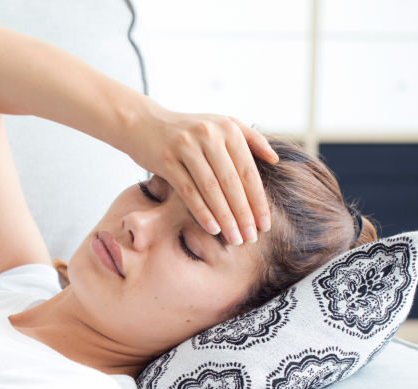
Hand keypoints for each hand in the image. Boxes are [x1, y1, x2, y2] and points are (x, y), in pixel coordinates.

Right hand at [124, 102, 279, 244]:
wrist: (143, 122)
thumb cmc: (186, 130)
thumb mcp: (220, 125)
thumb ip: (250, 138)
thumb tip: (274, 160)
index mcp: (227, 128)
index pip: (248, 171)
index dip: (258, 201)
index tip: (265, 225)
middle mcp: (209, 135)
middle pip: (231, 182)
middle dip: (243, 214)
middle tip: (251, 238)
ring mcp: (186, 147)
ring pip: (211, 189)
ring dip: (225, 217)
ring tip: (234, 238)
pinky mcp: (166, 160)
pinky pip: (188, 191)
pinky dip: (201, 211)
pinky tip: (212, 228)